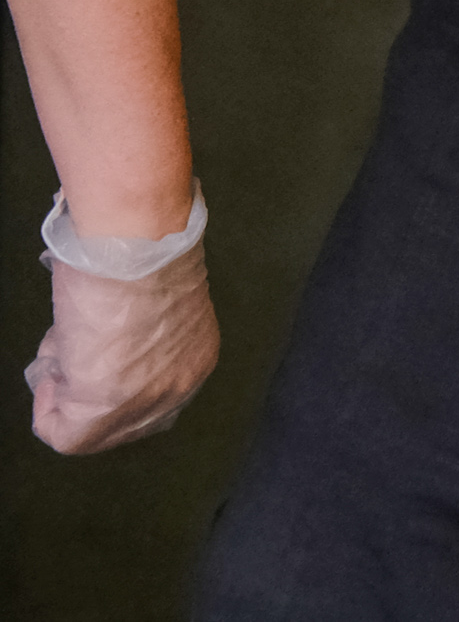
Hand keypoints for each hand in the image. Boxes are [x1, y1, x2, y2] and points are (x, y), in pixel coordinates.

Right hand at [28, 190, 216, 454]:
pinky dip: (47, 404)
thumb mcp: (153, 300)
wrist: (135, 241)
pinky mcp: (103, 409)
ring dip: (67, 387)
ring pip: (91, 426)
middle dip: (87, 388)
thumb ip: (140, 331)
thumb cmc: (143, 250)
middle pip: (121, 418)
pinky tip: (57, 360)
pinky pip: (65, 434)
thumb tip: (109, 338)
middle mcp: (179, 386)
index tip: (89, 347)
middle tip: (70, 352)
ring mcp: (143, 403)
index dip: (108, 375)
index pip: (147, 393)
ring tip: (67, 342)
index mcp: (194, 355)